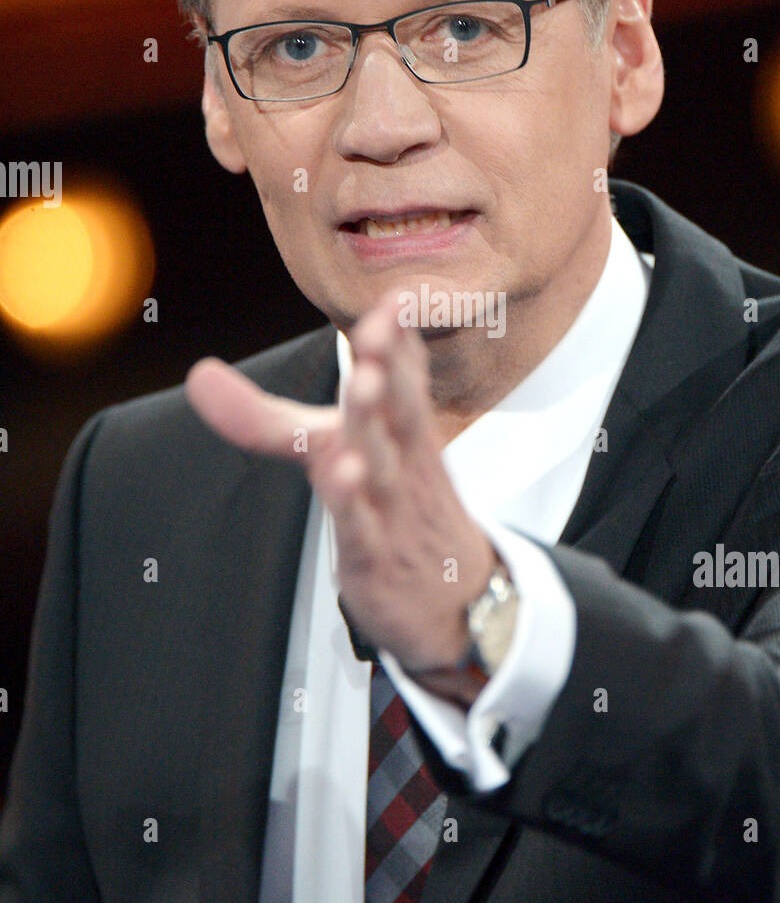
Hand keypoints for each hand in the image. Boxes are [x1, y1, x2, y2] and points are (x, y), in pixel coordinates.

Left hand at [184, 288, 497, 679]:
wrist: (456, 600)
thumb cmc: (390, 508)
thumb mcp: (331, 457)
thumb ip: (263, 416)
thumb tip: (200, 373)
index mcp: (398, 430)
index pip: (401, 376)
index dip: (395, 339)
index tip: (393, 302)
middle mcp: (400, 460)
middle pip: (397, 409)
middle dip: (386, 368)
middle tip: (377, 335)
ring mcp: (390, 507)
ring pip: (382, 461)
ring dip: (373, 422)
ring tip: (363, 386)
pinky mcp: (375, 555)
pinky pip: (364, 526)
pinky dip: (355, 502)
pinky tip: (346, 473)